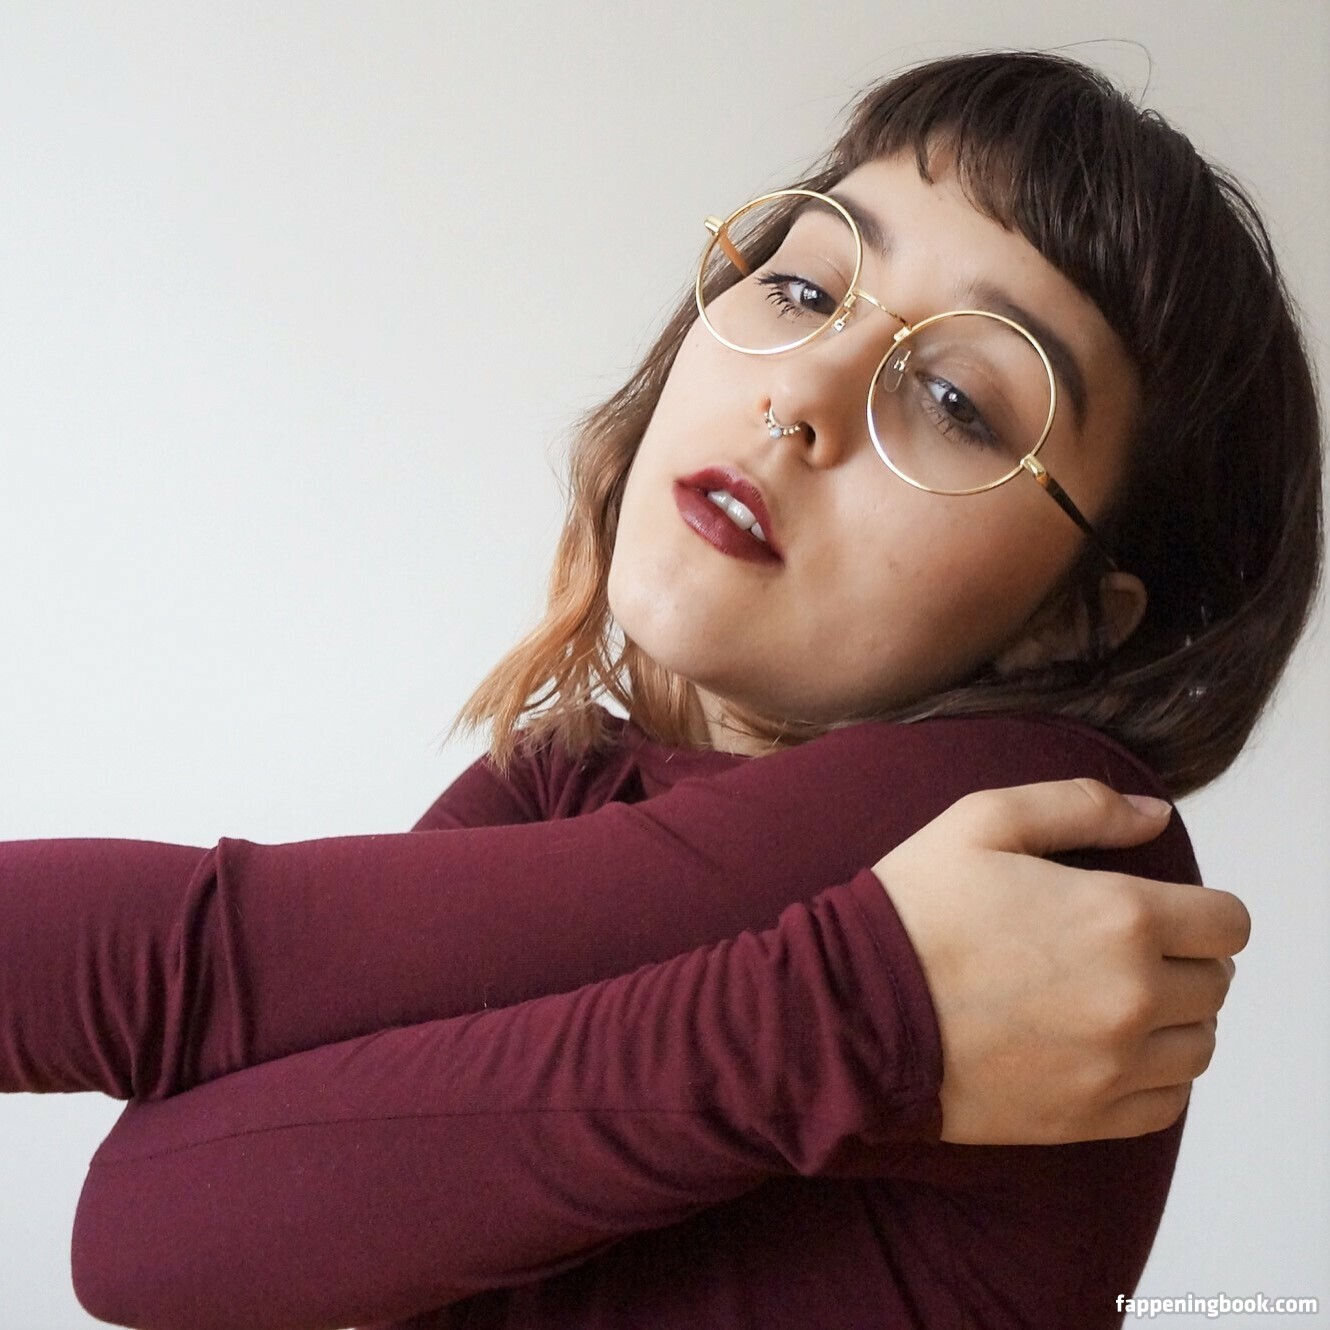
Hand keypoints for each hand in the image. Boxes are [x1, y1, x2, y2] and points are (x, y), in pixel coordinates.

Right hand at [871, 779, 1249, 1145]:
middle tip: (1120, 949)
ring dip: (1174, 1019)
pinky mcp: (1087, 1117)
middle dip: (1182, 959)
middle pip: (1217, 983)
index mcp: (1119, 916)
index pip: (1228, 922)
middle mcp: (1134, 996)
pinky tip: (1105, 1048)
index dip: (1200, 908)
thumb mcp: (982, 820)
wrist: (855, 1009)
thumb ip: (1080, 805)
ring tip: (1114, 999)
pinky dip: (1153, 1074)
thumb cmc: (916, 909)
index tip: (1160, 908)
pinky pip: (1168, 1101)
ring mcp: (1114, 1065)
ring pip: (1200, 1045)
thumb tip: (1155, 816)